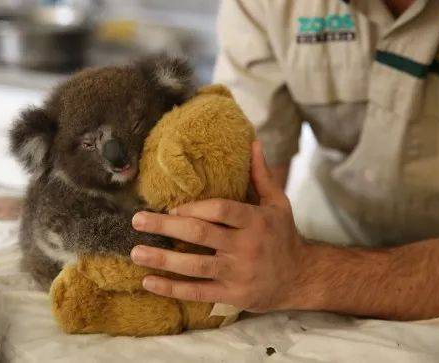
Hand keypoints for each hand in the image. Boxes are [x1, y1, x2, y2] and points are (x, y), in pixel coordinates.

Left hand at [130, 140, 309, 311]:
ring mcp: (239, 274)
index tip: (172, 208)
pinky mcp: (233, 296)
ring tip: (136, 253)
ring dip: (162, 259)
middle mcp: (246, 247)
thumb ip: (261, 175)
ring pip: (195, 266)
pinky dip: (171, 289)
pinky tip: (148, 281)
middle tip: (137, 220)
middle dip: (166, 227)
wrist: (302, 278)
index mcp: (256, 221)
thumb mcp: (278, 203)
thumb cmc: (284, 236)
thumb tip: (252, 142)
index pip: (221, 210)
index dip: (194, 208)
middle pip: (201, 235)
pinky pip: (197, 293)